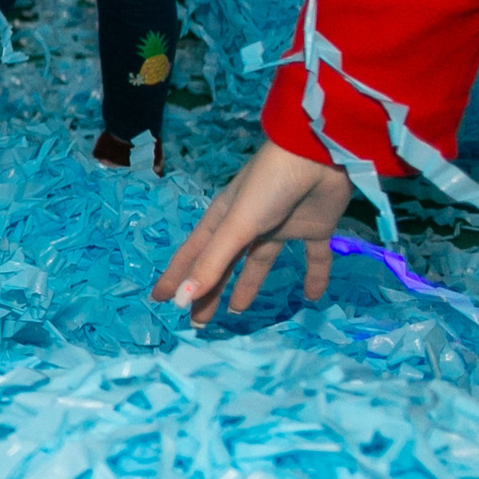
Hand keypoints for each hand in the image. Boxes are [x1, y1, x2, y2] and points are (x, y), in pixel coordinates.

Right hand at [152, 138, 355, 323]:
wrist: (316, 158)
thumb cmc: (268, 187)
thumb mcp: (237, 225)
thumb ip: (213, 263)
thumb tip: (181, 299)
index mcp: (224, 221)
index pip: (194, 256)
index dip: (177, 278)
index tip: (162, 300)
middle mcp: (248, 226)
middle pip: (224, 265)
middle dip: (208, 290)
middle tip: (198, 320)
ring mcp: (281, 227)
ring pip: (260, 262)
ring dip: (249, 285)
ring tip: (239, 311)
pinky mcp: (313, 228)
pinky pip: (313, 258)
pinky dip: (314, 276)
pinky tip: (313, 296)